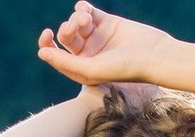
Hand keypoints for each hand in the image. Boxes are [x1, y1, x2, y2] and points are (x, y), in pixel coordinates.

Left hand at [37, 2, 172, 89]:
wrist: (153, 55)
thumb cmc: (124, 68)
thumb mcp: (91, 69)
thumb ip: (65, 62)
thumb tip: (41, 53)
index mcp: (82, 68)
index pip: (56, 55)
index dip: (47, 44)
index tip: (47, 35)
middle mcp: (88, 53)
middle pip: (65, 36)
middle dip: (67, 28)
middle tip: (78, 27)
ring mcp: (97, 36)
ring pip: (75, 21)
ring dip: (76, 17)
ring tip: (87, 19)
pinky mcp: (107, 22)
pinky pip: (85, 10)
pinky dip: (81, 8)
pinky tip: (86, 11)